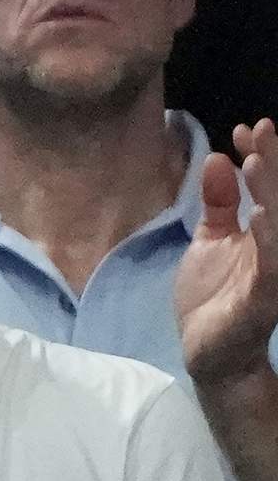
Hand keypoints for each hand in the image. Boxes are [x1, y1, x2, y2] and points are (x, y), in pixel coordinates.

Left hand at [179, 124, 277, 392]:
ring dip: (273, 194)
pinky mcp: (265, 301)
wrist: (209, 353)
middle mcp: (277, 252)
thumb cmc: (215, 295)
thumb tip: (218, 158)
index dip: (266, 158)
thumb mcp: (213, 240)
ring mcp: (274, 277)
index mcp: (269, 235)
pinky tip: (259, 216)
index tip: (249, 127)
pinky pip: (272, 270)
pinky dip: (269, 240)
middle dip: (273, 166)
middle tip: (260, 131)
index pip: (272, 191)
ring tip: (256, 162)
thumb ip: (219, 203)